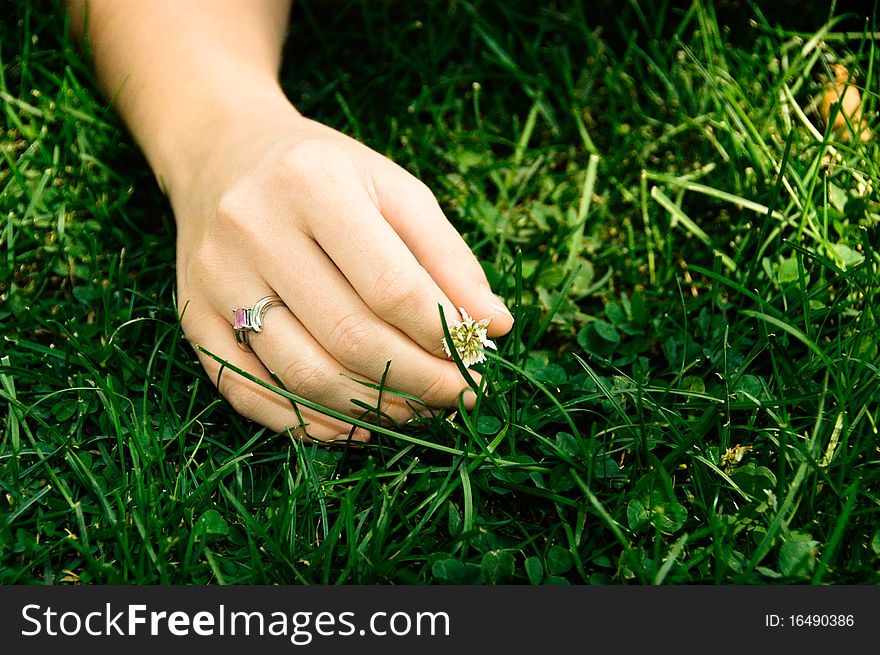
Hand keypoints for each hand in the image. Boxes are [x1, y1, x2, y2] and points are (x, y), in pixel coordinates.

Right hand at [171, 106, 513, 441]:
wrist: (221, 153)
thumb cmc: (323, 172)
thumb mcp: (393, 189)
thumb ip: (447, 255)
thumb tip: (495, 324)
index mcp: (313, 185)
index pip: (391, 287)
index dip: (442, 336)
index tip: (476, 361)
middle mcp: (253, 230)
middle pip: (349, 337)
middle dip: (417, 380)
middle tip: (456, 397)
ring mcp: (214, 279)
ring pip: (301, 374)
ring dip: (370, 408)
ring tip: (414, 410)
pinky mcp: (191, 317)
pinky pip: (248, 392)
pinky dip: (307, 422)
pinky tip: (353, 424)